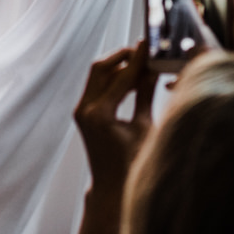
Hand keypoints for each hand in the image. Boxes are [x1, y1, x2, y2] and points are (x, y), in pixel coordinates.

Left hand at [73, 43, 156, 195]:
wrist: (111, 188)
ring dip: (118, 66)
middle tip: (144, 52)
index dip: (137, 59)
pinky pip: (97, 87)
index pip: (121, 76)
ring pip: (97, 75)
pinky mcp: (83, 113)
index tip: (148, 45)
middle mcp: (85, 109)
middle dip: (123, 57)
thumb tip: (153, 69)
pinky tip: (133, 79)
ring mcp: (81, 111)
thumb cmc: (131, 164)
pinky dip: (113, 79)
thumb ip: (145, 94)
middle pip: (101, 67)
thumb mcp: (143, 127)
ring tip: (142, 64)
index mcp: (100, 114)